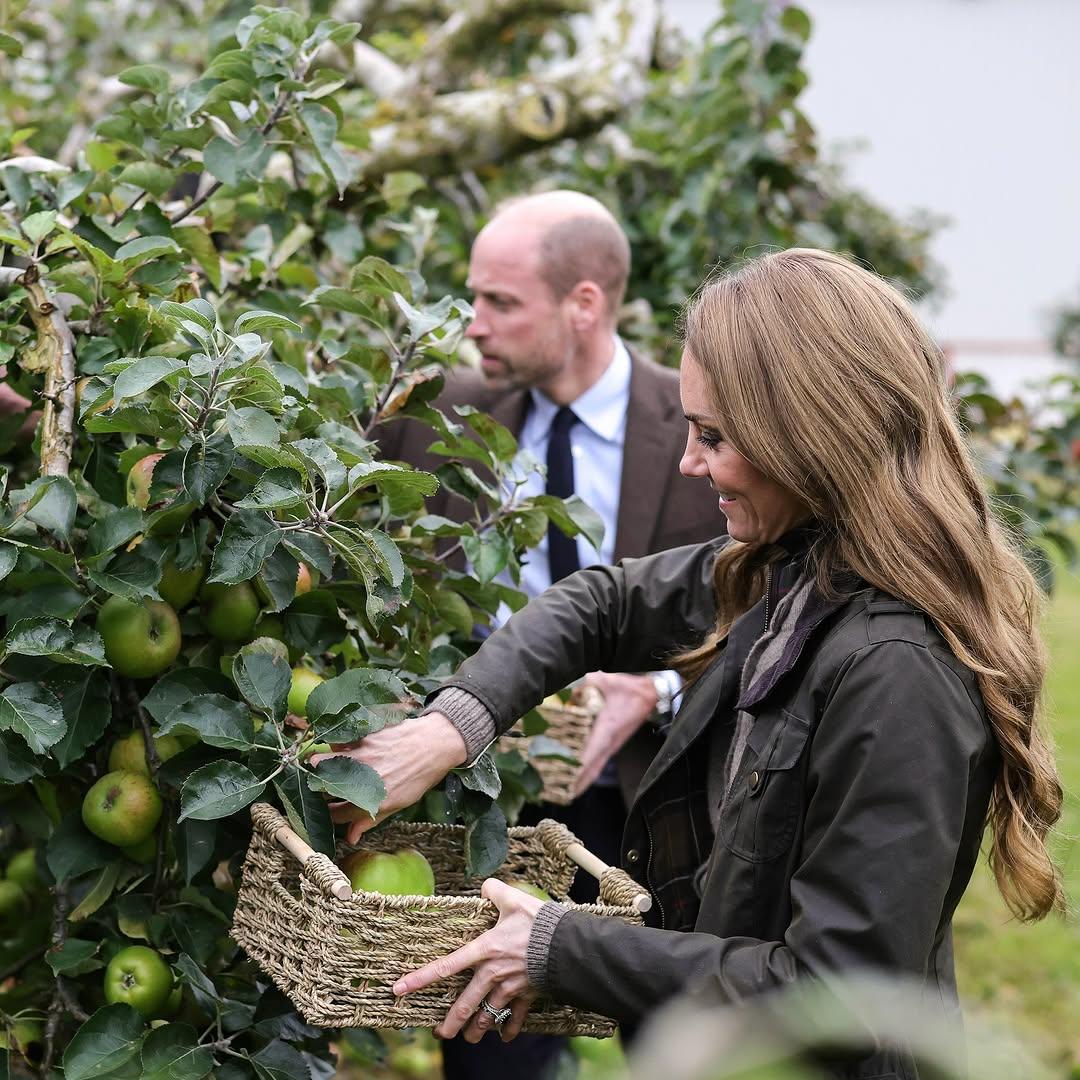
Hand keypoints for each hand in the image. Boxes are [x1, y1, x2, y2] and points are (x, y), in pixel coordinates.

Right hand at [311, 712, 466, 842]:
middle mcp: (362, 780)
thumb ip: (370, 820)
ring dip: (319, 766)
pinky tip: (341, 748)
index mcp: (373, 803)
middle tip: (321, 788)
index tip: (328, 809)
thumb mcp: (398, 803)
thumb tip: (350, 838)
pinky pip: (337, 741)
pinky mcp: (362, 737)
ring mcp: (360, 757)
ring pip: (320, 762)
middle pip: (320, 788)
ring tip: (324, 767)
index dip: (328, 814)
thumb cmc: (419, 776)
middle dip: (317, 790)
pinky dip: (335, 746)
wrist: (435, 743)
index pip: (335, 814)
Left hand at [392, 878, 541, 1042]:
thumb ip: (494, 890)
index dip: (421, 978)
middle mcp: (493, 972)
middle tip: (440, 1034)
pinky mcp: (528, 994)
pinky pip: (516, 1017)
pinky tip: (505, 1037)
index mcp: (484, 950)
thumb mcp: (513, 898)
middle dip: (451, 1023)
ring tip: (469, 1038)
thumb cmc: (539, 922)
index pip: (446, 966)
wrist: (567, 946)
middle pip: (466, 1003)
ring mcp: (510, 987)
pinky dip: (510, 1029)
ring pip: (488, 1014)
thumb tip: (484, 886)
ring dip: (477, 1029)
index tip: (399, 989)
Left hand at [572, 672, 657, 795]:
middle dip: (575, 782)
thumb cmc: (628, 687)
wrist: (652, 694)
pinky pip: (597, 761)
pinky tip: (575, 776)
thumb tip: (565, 691)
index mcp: (608, 728)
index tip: (566, 781)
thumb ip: (582, 684)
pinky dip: (587, 771)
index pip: (591, 752)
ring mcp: (612, 745)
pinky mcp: (612, 744)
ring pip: (595, 768)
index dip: (578, 767)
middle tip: (556, 793)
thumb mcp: (604, 680)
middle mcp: (610, 742)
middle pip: (592, 768)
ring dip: (580, 779)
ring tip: (562, 790)